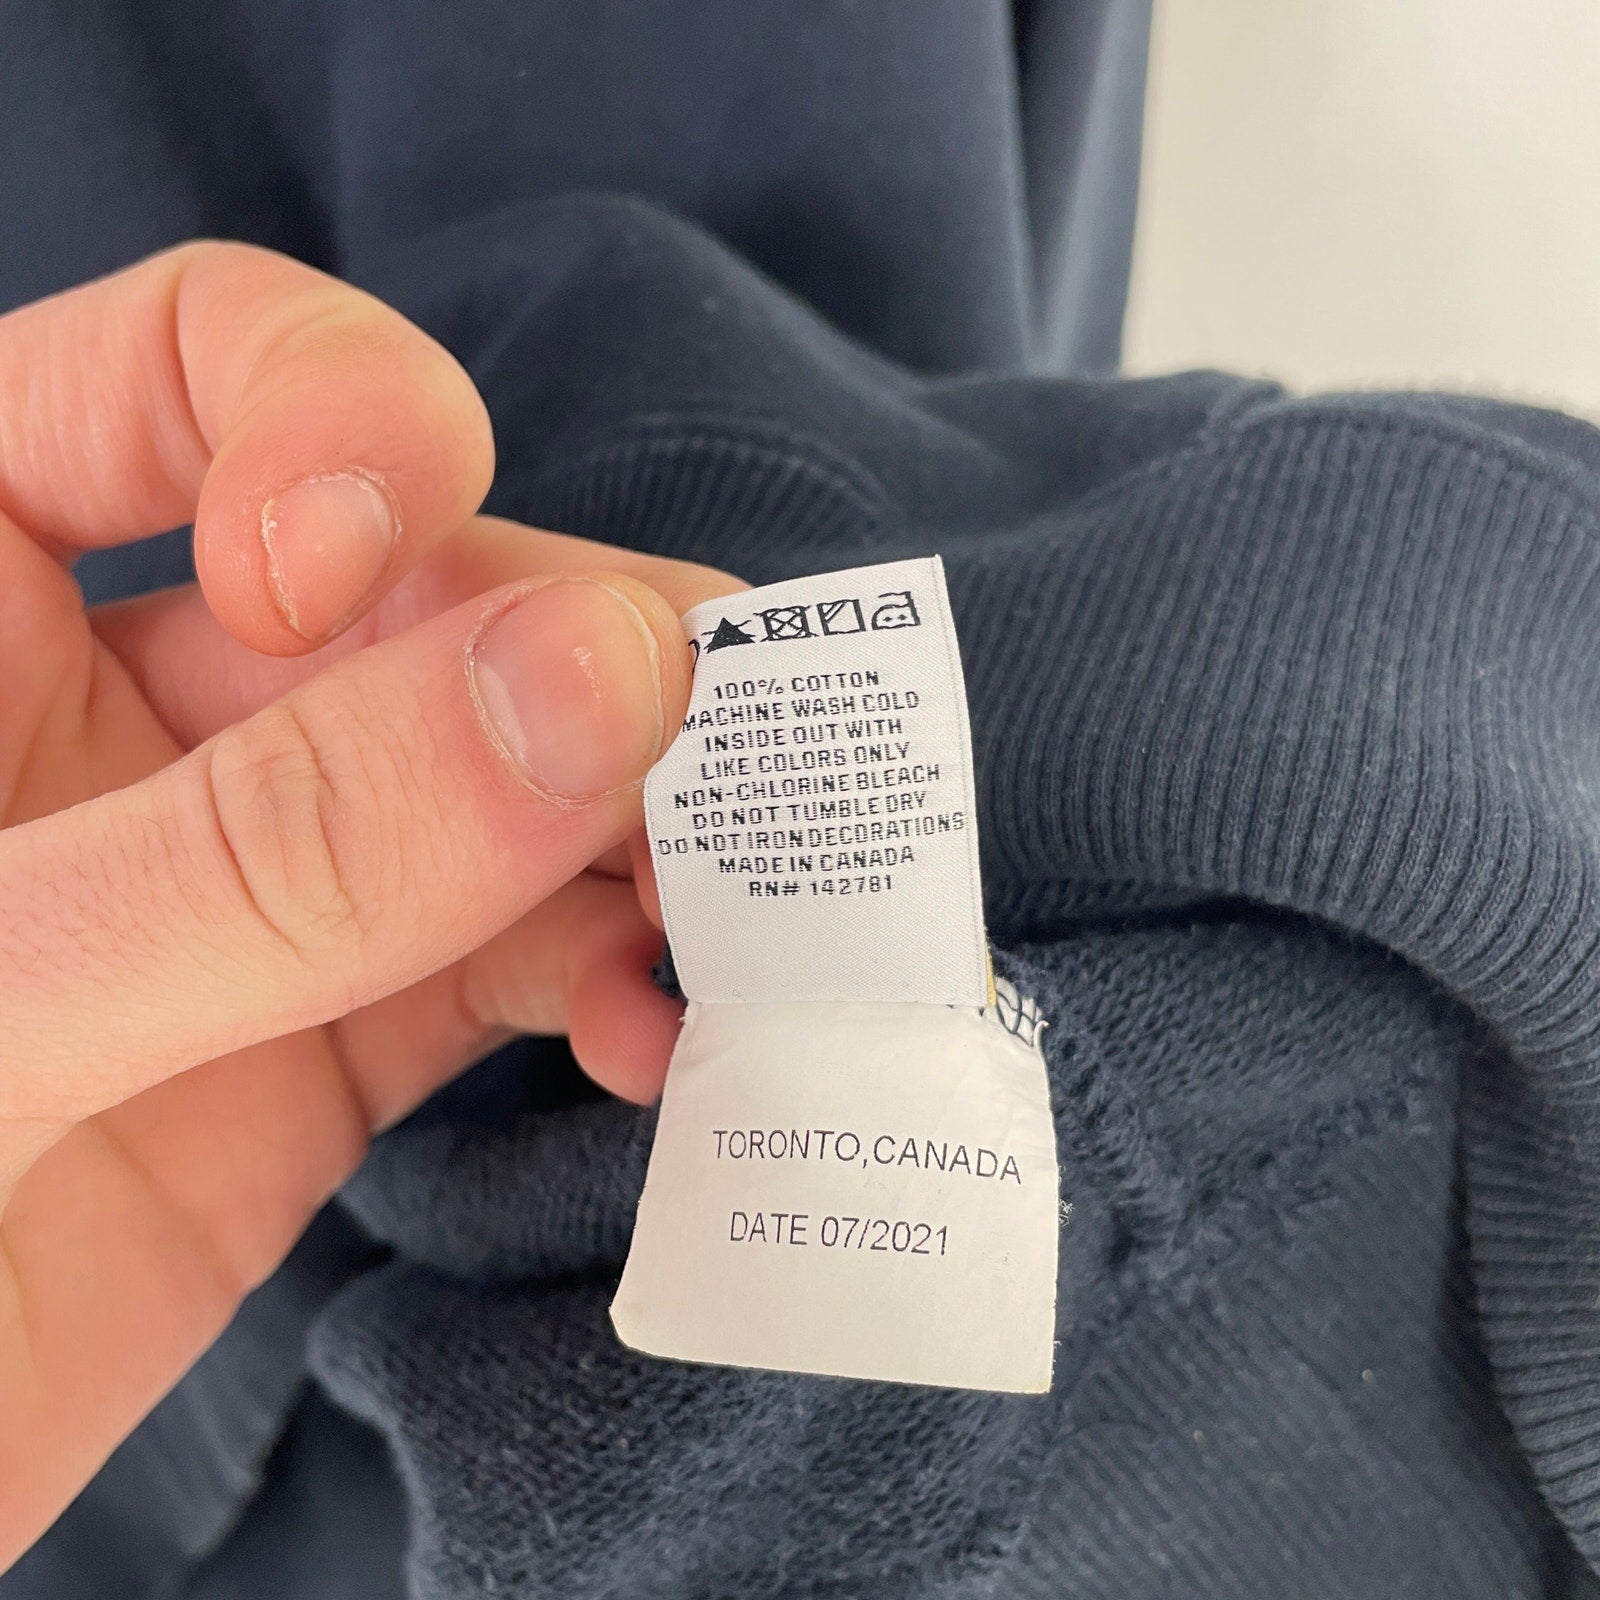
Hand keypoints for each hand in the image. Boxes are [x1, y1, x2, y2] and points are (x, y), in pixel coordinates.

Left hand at [0, 242, 737, 1565]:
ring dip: (642, 835)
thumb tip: (605, 673)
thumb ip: (281, 846)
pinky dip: (607, 979)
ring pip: (510, 776)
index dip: (339, 424)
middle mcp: (127, 704)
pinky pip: (513, 957)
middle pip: (432, 588)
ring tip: (728, 924)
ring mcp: (246, 874)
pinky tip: (650, 1033)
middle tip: (728, 763)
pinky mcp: (325, 1039)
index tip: (352, 585)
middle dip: (591, 667)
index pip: (198, 367)